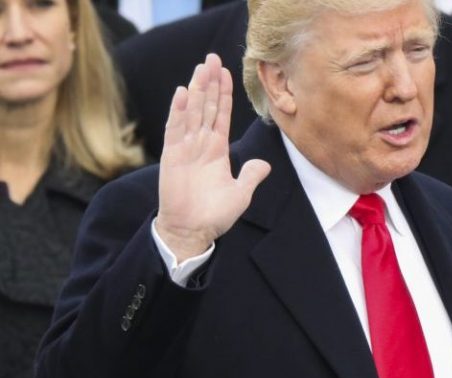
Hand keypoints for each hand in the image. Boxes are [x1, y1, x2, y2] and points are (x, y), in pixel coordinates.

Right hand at [155, 53, 270, 259]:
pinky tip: (182, 93)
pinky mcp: (172, 156)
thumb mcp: (240, 193)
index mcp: (217, 150)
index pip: (221, 115)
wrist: (192, 231)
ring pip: (192, 112)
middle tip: (212, 57)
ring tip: (201, 67)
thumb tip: (264, 165)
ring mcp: (186, 148)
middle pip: (206, 106)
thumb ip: (251, 176)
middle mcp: (201, 144)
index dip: (223, 93)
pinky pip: (176, 129)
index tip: (225, 72)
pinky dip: (179, 111)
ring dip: (197, 89)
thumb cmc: (214, 214)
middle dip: (210, 82)